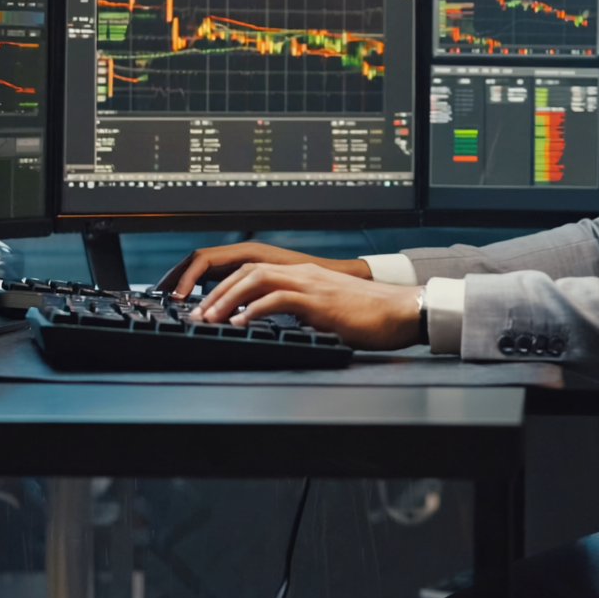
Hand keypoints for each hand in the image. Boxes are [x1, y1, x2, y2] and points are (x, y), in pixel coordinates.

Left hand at [189, 263, 420, 350]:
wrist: (402, 311)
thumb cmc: (371, 316)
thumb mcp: (329, 311)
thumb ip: (304, 313)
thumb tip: (283, 327)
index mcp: (305, 274)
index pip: (254, 270)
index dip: (226, 285)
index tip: (206, 304)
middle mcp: (304, 273)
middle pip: (247, 270)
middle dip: (217, 291)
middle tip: (196, 313)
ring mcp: (311, 284)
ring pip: (256, 280)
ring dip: (227, 299)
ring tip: (209, 318)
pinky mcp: (319, 301)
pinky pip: (278, 299)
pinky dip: (254, 310)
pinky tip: (240, 323)